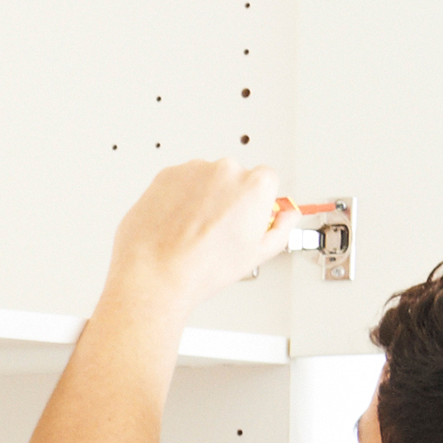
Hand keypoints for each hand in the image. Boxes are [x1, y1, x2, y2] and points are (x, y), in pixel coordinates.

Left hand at [104, 157, 294, 306]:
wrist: (155, 272)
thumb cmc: (203, 267)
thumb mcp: (258, 253)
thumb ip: (282, 227)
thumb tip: (287, 215)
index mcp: (256, 184)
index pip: (267, 180)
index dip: (257, 201)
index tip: (248, 215)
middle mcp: (226, 169)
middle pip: (235, 177)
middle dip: (229, 197)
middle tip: (217, 228)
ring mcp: (194, 170)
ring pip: (205, 178)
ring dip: (202, 196)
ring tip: (193, 229)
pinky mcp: (166, 174)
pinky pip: (179, 182)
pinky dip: (178, 197)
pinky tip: (176, 223)